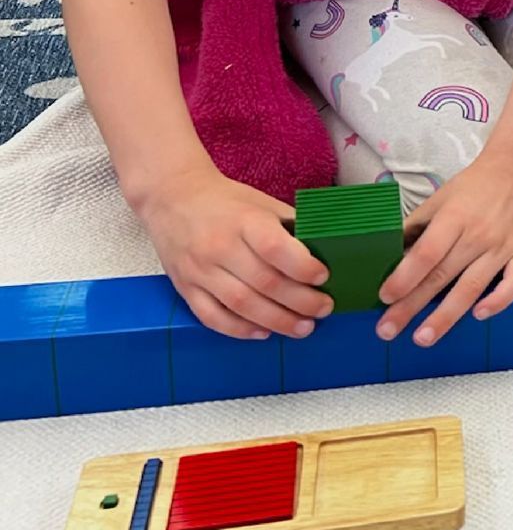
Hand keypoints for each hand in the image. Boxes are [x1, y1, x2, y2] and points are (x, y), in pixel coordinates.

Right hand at [135, 167, 332, 339]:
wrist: (171, 197)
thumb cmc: (225, 201)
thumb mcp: (261, 203)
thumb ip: (290, 227)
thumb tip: (325, 252)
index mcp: (244, 221)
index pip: (276, 249)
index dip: (303, 267)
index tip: (324, 277)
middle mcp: (219, 246)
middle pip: (265, 283)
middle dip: (301, 302)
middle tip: (323, 309)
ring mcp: (199, 270)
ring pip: (242, 305)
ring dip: (277, 321)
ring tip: (303, 328)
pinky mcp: (185, 288)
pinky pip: (213, 317)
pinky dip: (241, 330)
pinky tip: (264, 332)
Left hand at [376, 154, 512, 346]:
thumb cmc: (471, 188)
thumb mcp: (437, 200)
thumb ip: (414, 227)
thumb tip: (386, 255)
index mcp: (454, 217)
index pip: (426, 253)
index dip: (404, 277)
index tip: (385, 298)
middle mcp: (478, 234)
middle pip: (441, 276)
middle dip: (412, 306)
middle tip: (388, 330)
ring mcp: (502, 246)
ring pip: (472, 287)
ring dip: (446, 316)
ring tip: (423, 338)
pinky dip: (499, 301)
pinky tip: (478, 316)